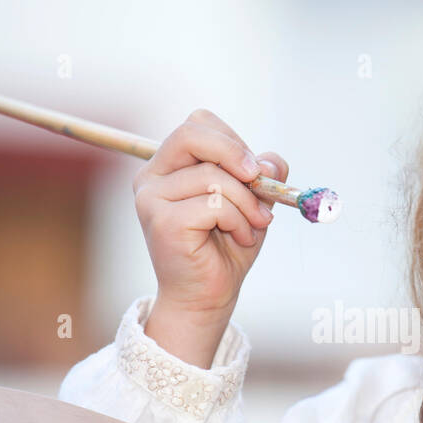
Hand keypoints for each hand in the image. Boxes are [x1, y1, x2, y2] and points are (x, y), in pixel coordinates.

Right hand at [132, 107, 287, 321]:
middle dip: (235, 153)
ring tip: (255, 226)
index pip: (197, 125)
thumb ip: (261, 177)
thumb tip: (270, 162)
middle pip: (192, 133)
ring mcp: (151, 198)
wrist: (207, 297)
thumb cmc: (224, 249)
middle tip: (260, 179)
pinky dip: (238, 220)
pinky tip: (241, 238)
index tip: (256, 168)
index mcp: (168, 166)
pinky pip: (214, 204)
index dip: (232, 140)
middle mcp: (151, 177)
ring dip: (246, 202)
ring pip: (212, 176)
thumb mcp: (251, 203)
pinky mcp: (162, 221)